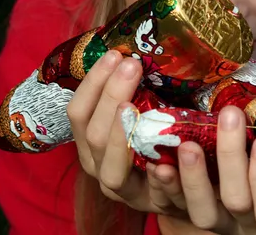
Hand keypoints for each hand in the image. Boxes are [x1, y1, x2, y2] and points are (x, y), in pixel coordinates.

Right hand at [66, 50, 185, 214]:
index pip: (77, 112)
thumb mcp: (137, 114)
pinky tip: (164, 162)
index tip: (114, 55)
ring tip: (135, 105)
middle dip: (110, 97)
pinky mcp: (150, 204)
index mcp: (89, 143)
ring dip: (122, 133)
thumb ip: (131, 91)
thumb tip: (135, 50)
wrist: (179, 184)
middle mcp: (98, 167)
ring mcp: (122, 189)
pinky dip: (156, 179)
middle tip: (132, 66)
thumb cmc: (154, 139)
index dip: (93, 83)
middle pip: (94, 134)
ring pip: (113, 167)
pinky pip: (150, 194)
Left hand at [151, 96, 255, 234]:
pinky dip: (165, 186)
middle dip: (231, 160)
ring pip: (201, 211)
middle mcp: (249, 222)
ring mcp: (220, 219)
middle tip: (230, 115)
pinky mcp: (194, 209)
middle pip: (235, 202)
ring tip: (187, 141)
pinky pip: (173, 208)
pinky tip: (157, 162)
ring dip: (192, 177)